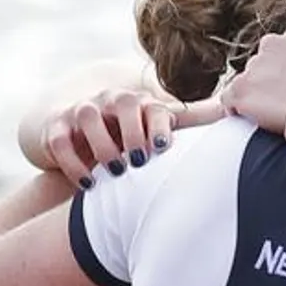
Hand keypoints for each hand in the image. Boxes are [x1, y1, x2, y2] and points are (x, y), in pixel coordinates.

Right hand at [27, 88, 217, 189]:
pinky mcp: (54, 128)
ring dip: (103, 144)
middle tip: (140, 163)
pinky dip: (72, 162)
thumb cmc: (129, 136)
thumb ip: (191, 119)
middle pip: (121, 103)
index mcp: (138, 103)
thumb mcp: (159, 127)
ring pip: (87, 116)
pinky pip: (59, 141)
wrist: (77, 137)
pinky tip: (89, 184)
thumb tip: (231, 109)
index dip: (159, 126)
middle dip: (132, 132)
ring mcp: (80, 112)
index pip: (152, 106)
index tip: (164, 150)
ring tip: (117, 172)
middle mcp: (110, 101)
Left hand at [224, 27, 285, 131]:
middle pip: (266, 65)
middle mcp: (271, 44)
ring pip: (249, 83)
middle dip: (271, 82)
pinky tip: (252, 122)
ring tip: (272, 116)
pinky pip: (229, 101)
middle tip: (285, 103)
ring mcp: (253, 66)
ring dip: (257, 96)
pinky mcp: (239, 89)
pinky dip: (237, 111)